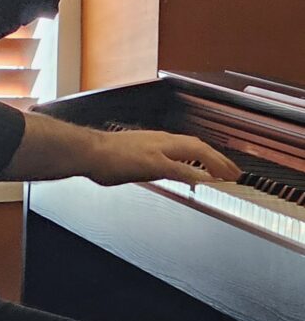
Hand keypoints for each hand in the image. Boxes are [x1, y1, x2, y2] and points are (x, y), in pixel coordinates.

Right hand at [87, 129, 240, 186]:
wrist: (85, 150)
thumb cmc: (100, 155)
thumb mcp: (131, 159)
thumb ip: (151, 166)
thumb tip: (164, 174)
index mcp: (153, 139)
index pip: (188, 144)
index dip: (208, 154)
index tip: (220, 165)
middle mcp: (158, 139)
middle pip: (197, 144)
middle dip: (219, 158)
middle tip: (234, 171)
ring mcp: (155, 149)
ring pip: (193, 150)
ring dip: (214, 162)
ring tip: (228, 175)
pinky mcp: (150, 162)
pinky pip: (178, 167)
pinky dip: (194, 173)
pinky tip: (204, 181)